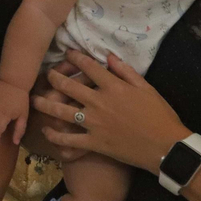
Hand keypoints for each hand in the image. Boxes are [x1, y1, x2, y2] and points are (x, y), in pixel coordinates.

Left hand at [30, 49, 186, 172]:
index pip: (89, 67)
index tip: (66, 53)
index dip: (75, 58)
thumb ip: (126, 71)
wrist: (165, 147)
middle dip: (54, 78)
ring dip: (46, 104)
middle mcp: (99, 102)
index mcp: (113, 87)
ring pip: (62, 111)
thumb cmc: (159, 115)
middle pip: (69, 86)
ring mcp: (94, 123)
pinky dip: (55, 135)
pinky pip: (68, 139)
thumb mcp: (146, 88)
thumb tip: (108, 56)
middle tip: (46, 74)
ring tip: (35, 100)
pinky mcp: (93, 143)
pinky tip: (46, 131)